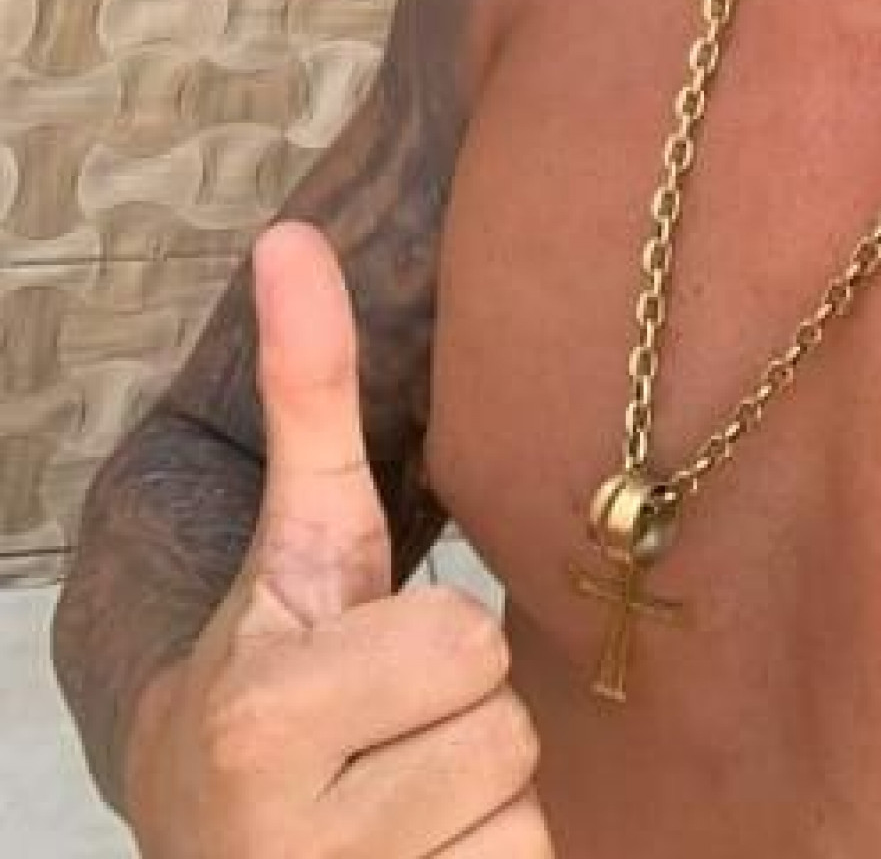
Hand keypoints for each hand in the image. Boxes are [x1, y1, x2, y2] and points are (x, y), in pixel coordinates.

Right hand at [126, 222, 552, 857]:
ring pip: (518, 818)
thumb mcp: (299, 537)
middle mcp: (295, 842)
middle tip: (387, 732)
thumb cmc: (278, 668)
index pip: (468, 648)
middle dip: (461, 720)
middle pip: (503, 734)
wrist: (211, 839)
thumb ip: (306, 393)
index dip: (438, 642)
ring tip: (397, 799)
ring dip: (479, 802)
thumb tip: (293, 235)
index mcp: (270, 715)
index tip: (368, 663)